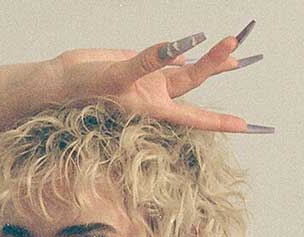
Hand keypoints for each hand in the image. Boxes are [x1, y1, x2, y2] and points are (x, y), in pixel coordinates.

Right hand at [44, 20, 266, 132]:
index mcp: (152, 106)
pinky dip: (180, 51)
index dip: (219, 121)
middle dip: (215, 63)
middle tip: (234, 43)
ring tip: (233, 49)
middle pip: (193, 80)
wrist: (58, 82)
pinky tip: (193, 47)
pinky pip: (165, 58)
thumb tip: (179, 47)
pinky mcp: (137, 64)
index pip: (194, 115)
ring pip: (185, 69)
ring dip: (208, 60)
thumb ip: (146, 62)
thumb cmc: (81, 90)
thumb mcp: (115, 77)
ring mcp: (147, 79)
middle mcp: (154, 95)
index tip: (245, 125)